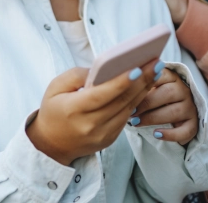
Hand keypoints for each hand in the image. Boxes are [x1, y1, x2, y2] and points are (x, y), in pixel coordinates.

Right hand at [26, 59, 158, 165]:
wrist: (52, 144)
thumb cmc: (53, 110)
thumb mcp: (55, 87)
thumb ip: (77, 75)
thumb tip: (102, 68)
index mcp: (74, 110)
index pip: (101, 95)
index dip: (120, 82)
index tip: (137, 68)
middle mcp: (90, 125)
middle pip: (121, 101)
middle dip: (141, 81)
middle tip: (155, 62)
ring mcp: (102, 134)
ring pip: (128, 109)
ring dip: (144, 89)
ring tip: (155, 71)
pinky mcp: (110, 139)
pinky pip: (126, 117)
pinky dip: (136, 100)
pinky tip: (145, 86)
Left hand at [132, 68, 198, 144]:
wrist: (175, 114)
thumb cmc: (156, 97)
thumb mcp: (150, 87)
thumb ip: (140, 84)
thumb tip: (121, 84)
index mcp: (172, 76)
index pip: (160, 75)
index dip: (143, 85)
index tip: (128, 94)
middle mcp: (184, 90)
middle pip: (167, 94)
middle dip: (146, 104)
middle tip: (130, 112)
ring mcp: (190, 107)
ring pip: (175, 112)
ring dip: (153, 118)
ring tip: (136, 123)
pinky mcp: (193, 124)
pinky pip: (186, 130)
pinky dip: (170, 134)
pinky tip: (156, 134)